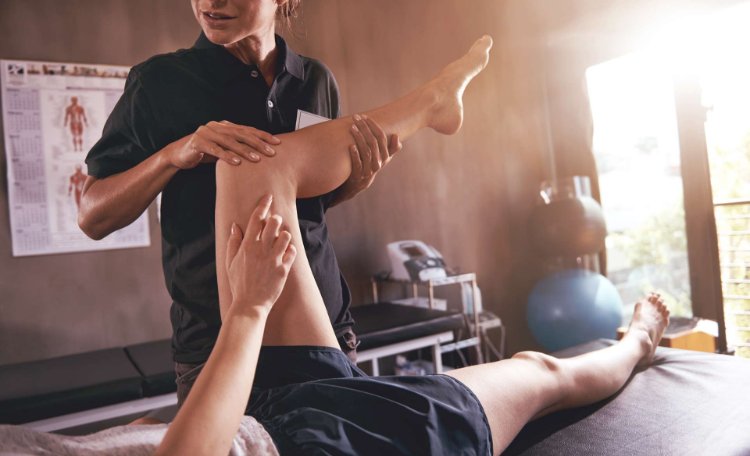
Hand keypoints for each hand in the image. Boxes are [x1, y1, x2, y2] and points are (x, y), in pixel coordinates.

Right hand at [170, 121, 280, 169]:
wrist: (178, 154)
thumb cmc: (204, 153)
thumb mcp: (222, 149)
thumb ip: (236, 148)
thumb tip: (259, 154)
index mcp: (225, 126)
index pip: (248, 130)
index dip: (263, 136)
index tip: (277, 143)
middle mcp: (217, 126)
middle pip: (242, 133)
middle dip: (258, 143)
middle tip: (271, 152)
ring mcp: (206, 132)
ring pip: (230, 141)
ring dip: (245, 150)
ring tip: (257, 159)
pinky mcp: (198, 141)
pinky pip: (215, 149)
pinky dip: (226, 155)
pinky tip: (237, 162)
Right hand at [225, 195, 296, 313]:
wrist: (249, 304)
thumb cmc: (239, 283)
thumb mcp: (230, 262)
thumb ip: (233, 243)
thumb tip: (235, 226)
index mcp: (247, 246)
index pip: (256, 218)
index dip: (263, 205)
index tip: (268, 198)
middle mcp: (261, 250)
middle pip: (274, 222)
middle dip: (275, 219)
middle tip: (274, 223)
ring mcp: (273, 259)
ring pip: (285, 235)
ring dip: (284, 235)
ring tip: (279, 240)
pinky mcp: (283, 269)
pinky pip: (292, 251)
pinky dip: (290, 249)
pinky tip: (285, 252)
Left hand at [332, 114, 401, 204]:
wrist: (357, 185)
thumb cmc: (369, 167)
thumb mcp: (381, 159)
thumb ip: (390, 148)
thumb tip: (397, 136)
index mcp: (384, 157)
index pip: (382, 138)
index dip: (373, 126)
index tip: (365, 116)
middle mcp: (378, 164)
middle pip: (373, 143)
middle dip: (364, 128)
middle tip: (356, 117)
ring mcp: (368, 171)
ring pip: (366, 152)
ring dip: (359, 138)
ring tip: (352, 127)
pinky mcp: (358, 177)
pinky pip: (357, 165)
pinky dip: (355, 155)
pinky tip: (350, 146)